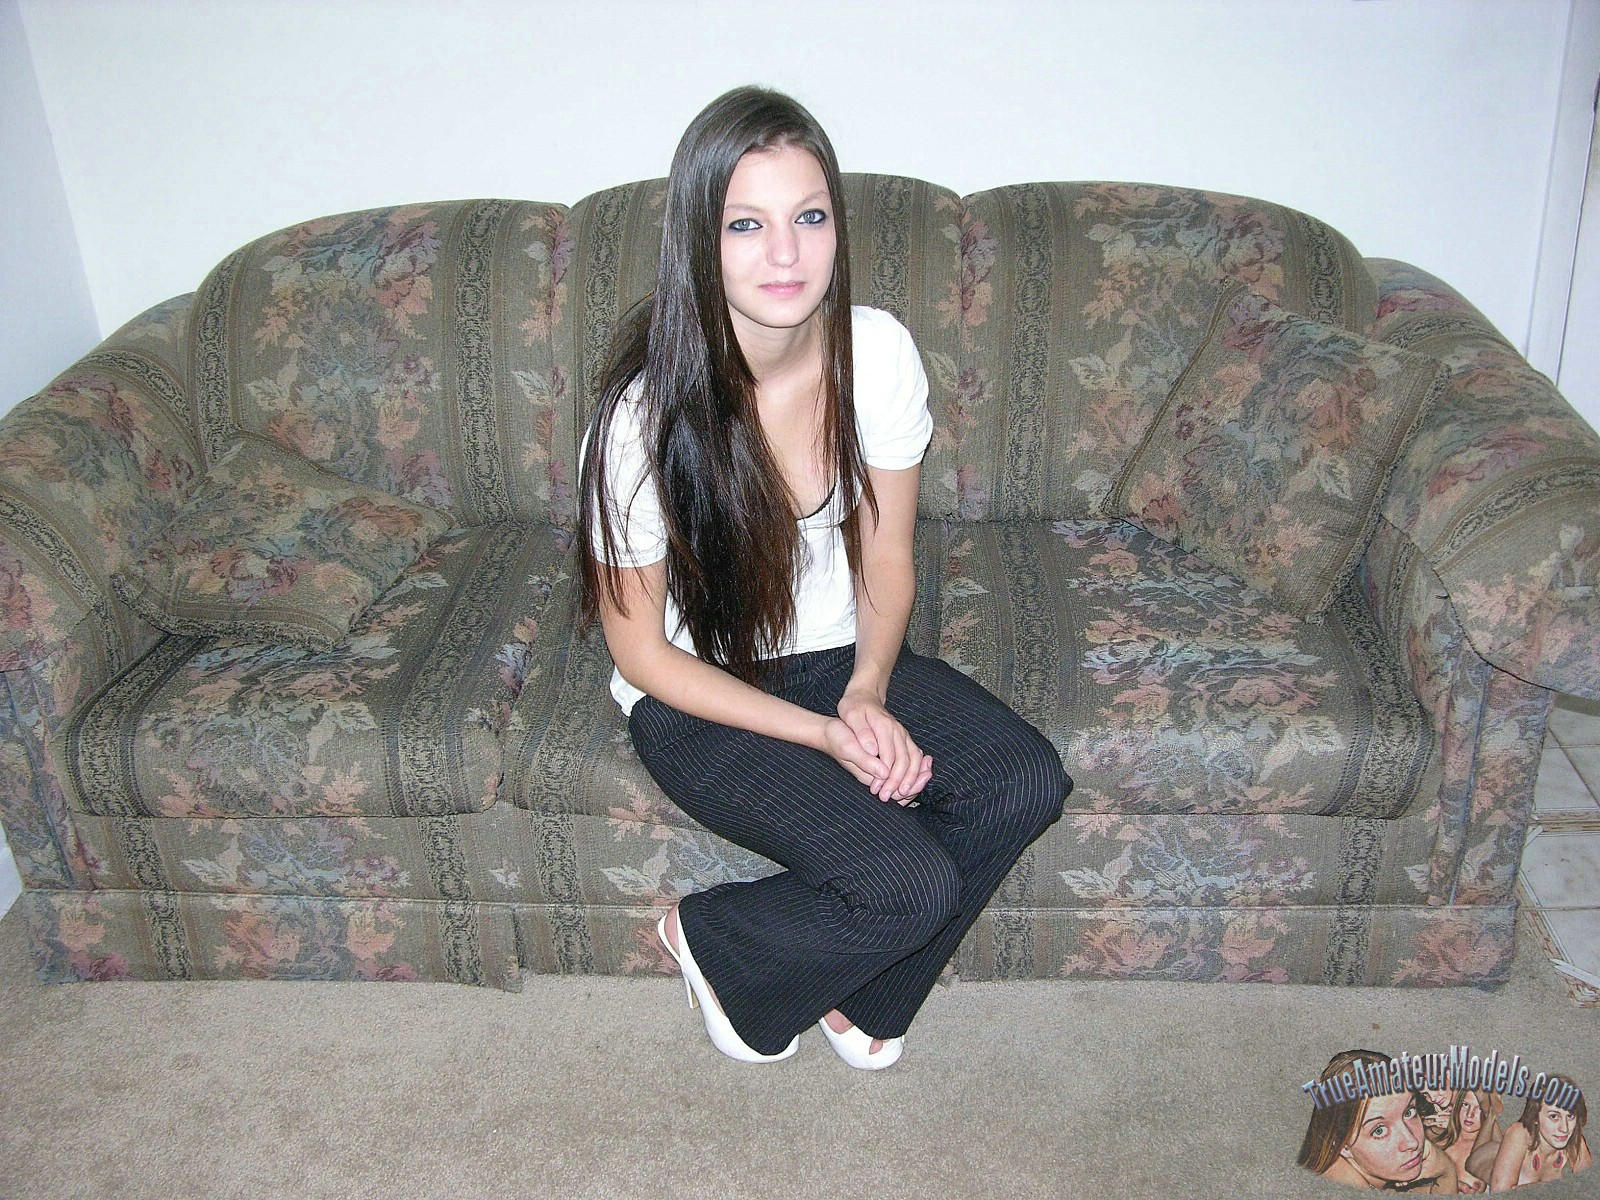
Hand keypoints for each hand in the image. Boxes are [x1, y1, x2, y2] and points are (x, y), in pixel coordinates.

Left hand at [835, 687, 931, 803]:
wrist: (864, 694)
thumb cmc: (854, 706)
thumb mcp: (850, 715)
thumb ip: (862, 733)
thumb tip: (873, 751)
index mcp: (884, 726)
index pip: (890, 756)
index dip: (885, 776)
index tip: (878, 790)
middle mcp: (897, 730)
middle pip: (905, 760)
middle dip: (898, 782)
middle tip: (887, 797)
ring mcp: (903, 733)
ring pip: (914, 759)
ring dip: (910, 779)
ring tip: (901, 794)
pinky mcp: (904, 737)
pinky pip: (916, 755)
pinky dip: (916, 771)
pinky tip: (910, 783)